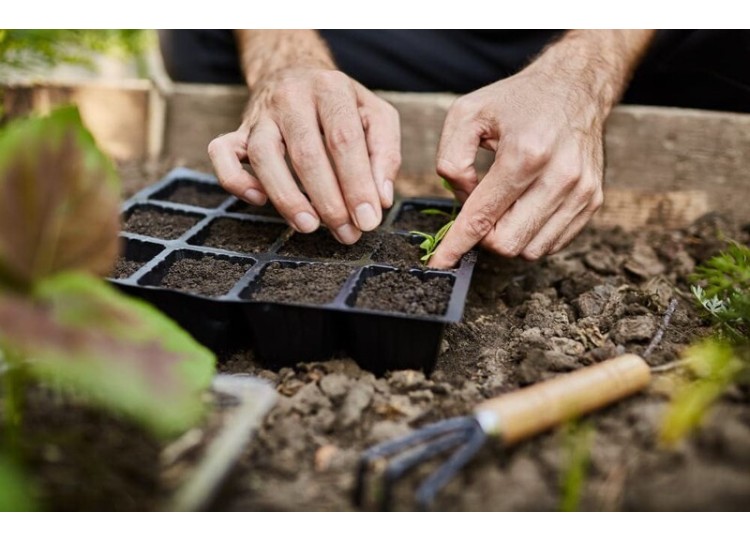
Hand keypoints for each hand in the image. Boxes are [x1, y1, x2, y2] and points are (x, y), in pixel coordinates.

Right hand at [208, 68, 400, 243]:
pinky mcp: (238, 130)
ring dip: (286, 197)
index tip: (368, 219)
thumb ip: (385, 153)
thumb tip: (380, 198)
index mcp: (331, 88)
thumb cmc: (341, 104)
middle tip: (346, 232)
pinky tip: (259, 200)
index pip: (344, 140)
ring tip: (309, 226)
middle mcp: (292, 97)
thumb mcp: (376, 115)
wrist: (294, 70)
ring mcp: (260, 114)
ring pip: (263, 156)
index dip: (357, 184)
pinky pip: (221, 154)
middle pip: (306, 153)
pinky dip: (236, 180)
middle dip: (328, 201)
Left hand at [429, 56, 607, 267]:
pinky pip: (552, 243)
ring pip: (530, 250)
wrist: (575, 86)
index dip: (456, 245)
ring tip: (504, 203)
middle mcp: (560, 176)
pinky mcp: (593, 200)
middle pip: (507, 243)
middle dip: (483, 236)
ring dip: (508, 236)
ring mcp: (581, 191)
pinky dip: (531, 234)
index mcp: (525, 153)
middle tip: (479, 210)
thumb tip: (461, 198)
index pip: (482, 217)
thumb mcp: (467, 113)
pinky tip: (525, 207)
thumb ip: (450, 159)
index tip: (439, 263)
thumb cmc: (518, 101)